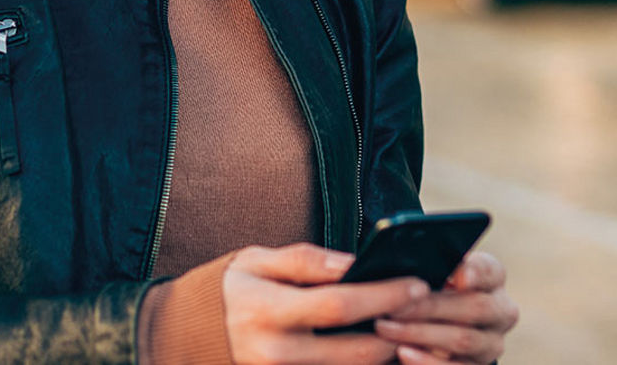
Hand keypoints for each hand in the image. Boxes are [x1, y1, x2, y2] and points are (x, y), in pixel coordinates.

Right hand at [223, 243, 430, 364]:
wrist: (189, 336)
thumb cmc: (231, 290)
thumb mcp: (257, 260)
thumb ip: (304, 260)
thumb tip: (353, 262)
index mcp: (266, 313)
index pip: (339, 305)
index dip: (383, 295)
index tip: (417, 282)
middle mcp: (276, 356)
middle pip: (357, 352)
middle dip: (399, 330)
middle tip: (427, 309)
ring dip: (388, 355)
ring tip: (412, 328)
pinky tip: (379, 348)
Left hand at [373, 251, 518, 363]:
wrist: (434, 320)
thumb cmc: (429, 285)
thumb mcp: (432, 270)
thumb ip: (431, 265)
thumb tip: (411, 269)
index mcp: (493, 278)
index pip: (489, 270)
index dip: (474, 272)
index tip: (458, 277)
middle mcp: (501, 310)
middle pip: (474, 307)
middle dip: (431, 307)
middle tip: (395, 307)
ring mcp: (492, 342)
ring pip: (463, 340)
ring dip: (422, 334)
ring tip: (388, 329)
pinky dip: (428, 361)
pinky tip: (404, 353)